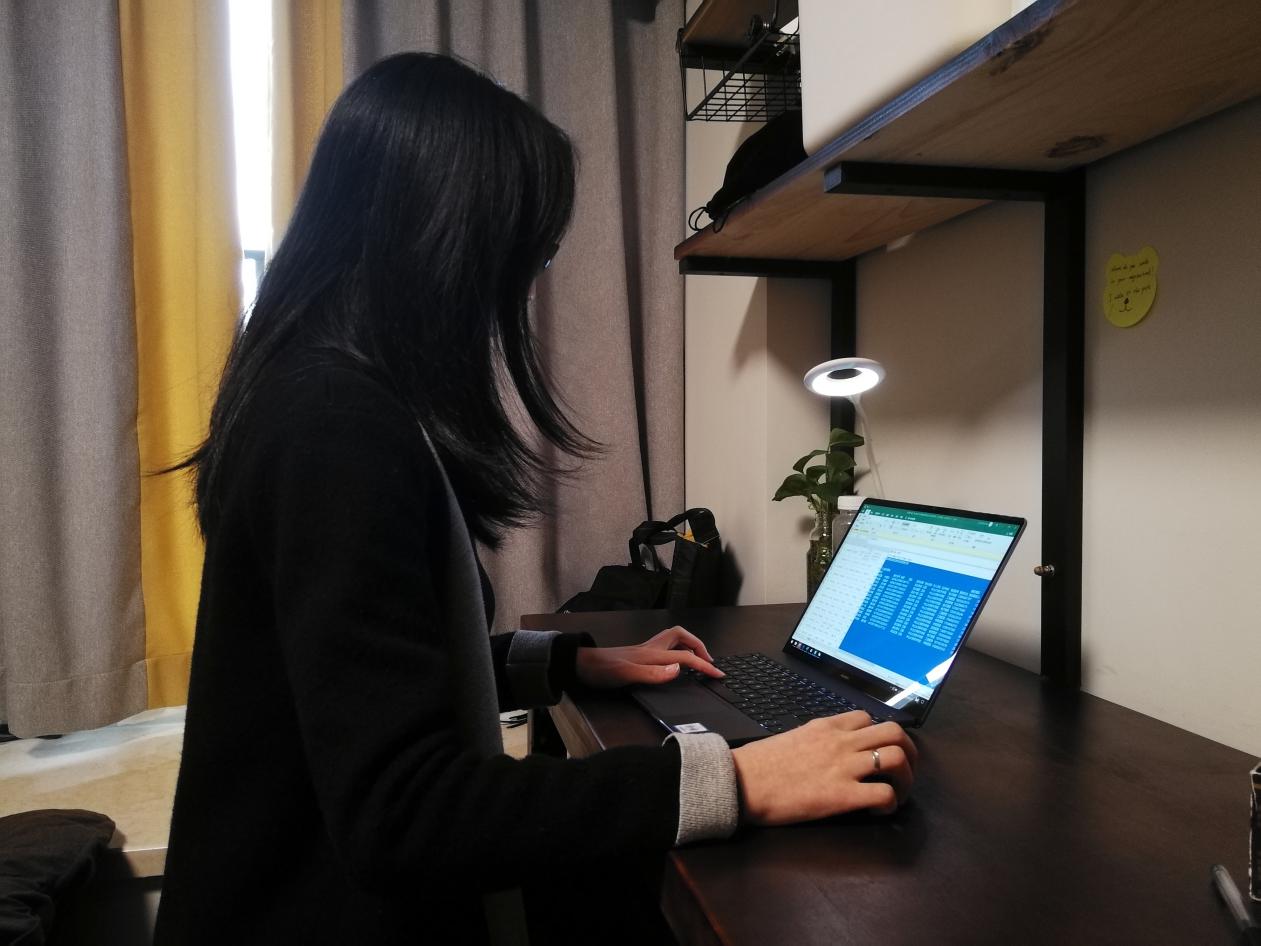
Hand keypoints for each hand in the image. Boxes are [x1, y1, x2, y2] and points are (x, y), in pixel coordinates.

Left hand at [574, 625, 724, 688]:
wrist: (579, 665)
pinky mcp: (637, 655)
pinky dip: (674, 652)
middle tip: (708, 661)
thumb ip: (653, 673)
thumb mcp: (626, 675)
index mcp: (652, 655)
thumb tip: (679, 669)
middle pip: (681, 636)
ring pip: (672, 640)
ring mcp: (643, 650)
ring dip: (687, 646)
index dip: (704, 665)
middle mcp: (650, 649)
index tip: (718, 674)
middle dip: (699, 645)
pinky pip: (663, 648)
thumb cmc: (601, 671)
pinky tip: (672, 663)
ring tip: (696, 660)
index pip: (686, 657)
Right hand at [731, 711, 916, 825]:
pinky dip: (890, 804)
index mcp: (826, 727)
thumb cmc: (759, 764)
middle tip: (903, 772)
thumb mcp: (792, 738)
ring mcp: (843, 766)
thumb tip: (827, 749)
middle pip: (894, 732)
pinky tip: (877, 811)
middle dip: (909, 752)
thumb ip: (816, 739)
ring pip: (897, 758)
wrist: (741, 782)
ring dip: (906, 778)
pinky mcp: (842, 794)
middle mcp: (840, 742)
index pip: (867, 718)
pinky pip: (884, 795)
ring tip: (897, 794)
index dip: (880, 736)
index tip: (878, 753)